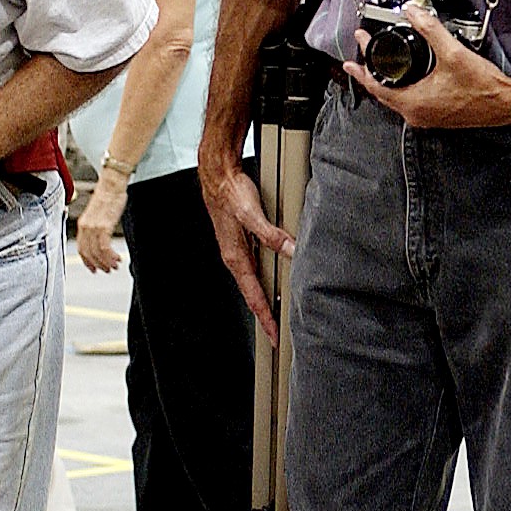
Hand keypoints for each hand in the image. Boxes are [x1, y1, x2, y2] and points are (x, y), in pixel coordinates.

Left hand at [75, 174, 126, 272]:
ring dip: (106, 262)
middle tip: (108, 269)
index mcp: (82, 224)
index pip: (81, 248)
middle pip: (88, 253)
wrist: (111, 185)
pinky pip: (105, 247)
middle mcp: (85, 227)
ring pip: (97, 253)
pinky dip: (111, 256)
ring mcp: (94, 227)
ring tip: (115, 266)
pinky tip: (117, 258)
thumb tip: (100, 236)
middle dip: (99, 265)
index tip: (94, 268)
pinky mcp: (103, 226)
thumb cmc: (107, 196)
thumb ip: (95, 225)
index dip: (87, 261)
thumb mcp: (97, 213)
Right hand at [198, 150, 290, 343]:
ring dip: (264, 300)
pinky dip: (264, 281)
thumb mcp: (253, 215)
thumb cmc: (230, 192)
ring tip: (277, 314)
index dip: (266, 318)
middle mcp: (235, 258)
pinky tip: (273, 280)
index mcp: (236, 258)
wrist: (217, 175)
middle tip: (278, 334)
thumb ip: (273, 235)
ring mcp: (237, 250)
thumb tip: (293, 252)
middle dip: (265, 316)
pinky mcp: (241, 241)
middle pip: (253, 295)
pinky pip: (254, 269)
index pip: (254, 297)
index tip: (275, 336)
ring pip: (253, 283)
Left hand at [343, 2, 510, 128]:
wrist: (505, 103)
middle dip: (370, 73)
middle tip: (361, 56)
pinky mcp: (435, 115)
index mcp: (414, 103)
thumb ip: (429, 29)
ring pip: (395, 98)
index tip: (352, 57)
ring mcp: (426, 117)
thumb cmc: (483, 87)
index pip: (375, 86)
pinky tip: (404, 77)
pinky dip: (401, 88)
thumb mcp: (452, 52)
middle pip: (382, 94)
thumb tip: (413, 12)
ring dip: (386, 82)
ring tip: (378, 65)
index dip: (361, 69)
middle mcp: (416, 114)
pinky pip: (409, 101)